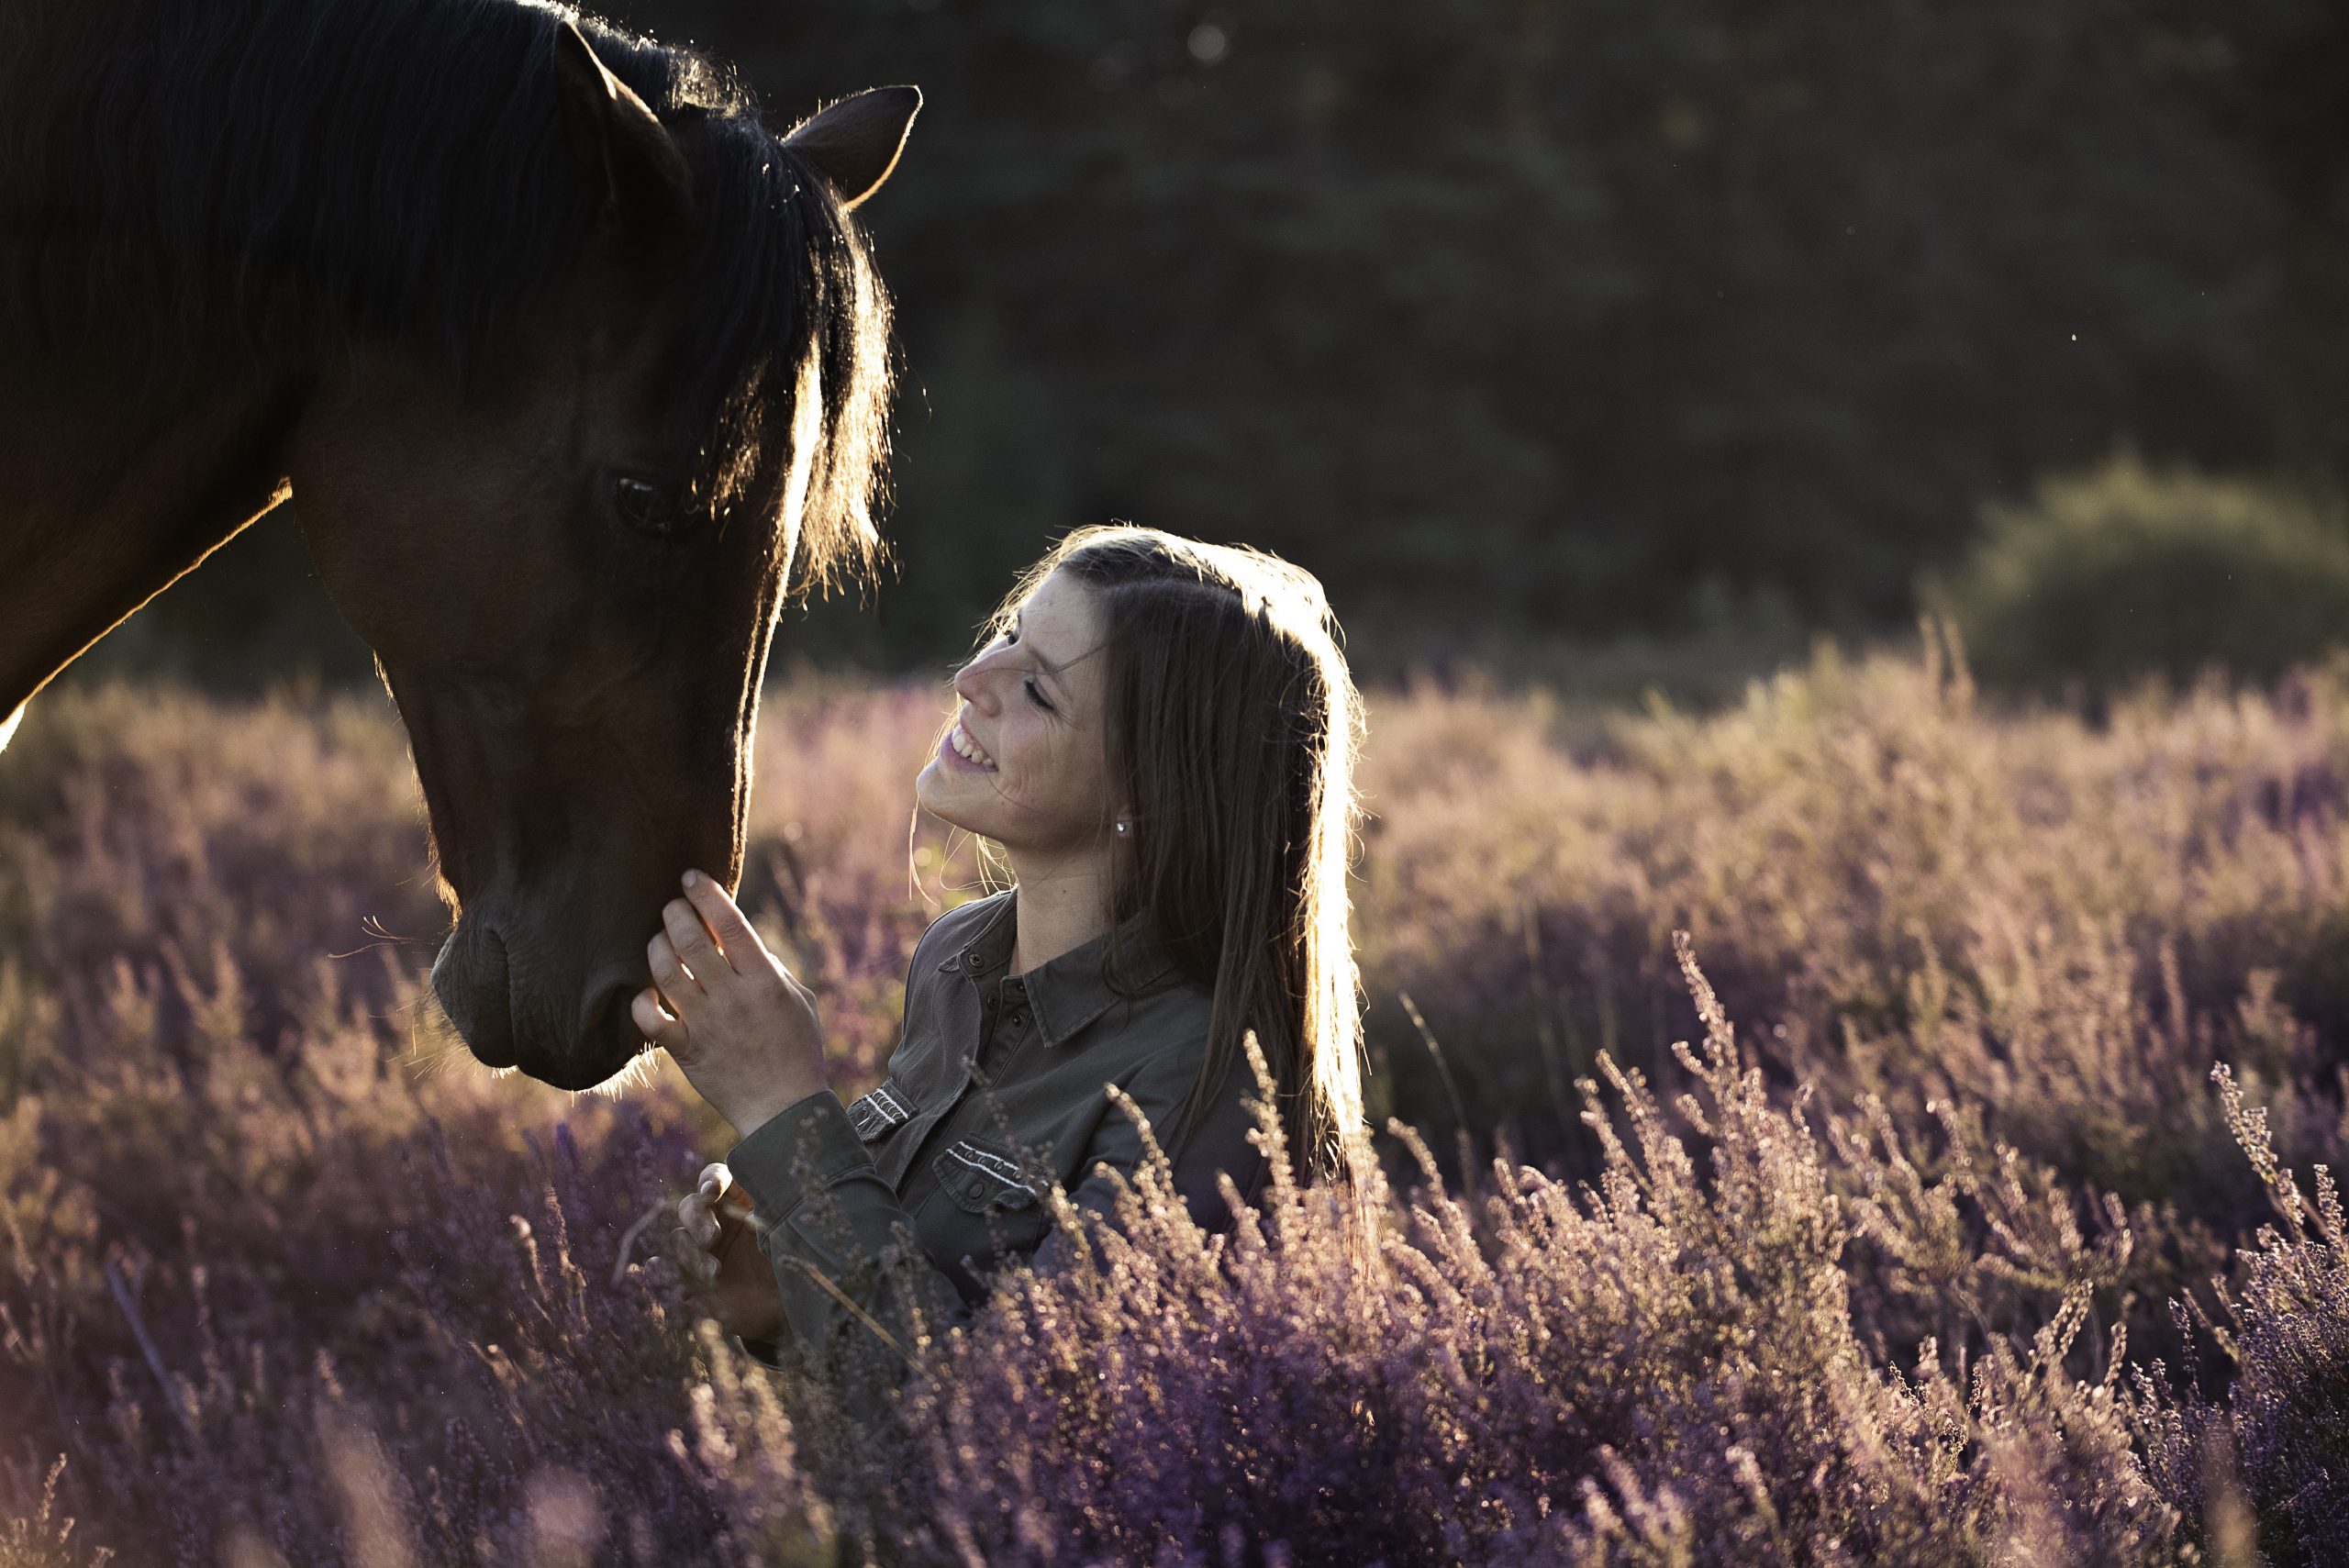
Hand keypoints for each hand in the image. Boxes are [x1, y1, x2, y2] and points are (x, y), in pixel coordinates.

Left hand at [632, 870, 828, 1136]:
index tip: (691, 877)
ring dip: (656, 948)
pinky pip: (650, 1019)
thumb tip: (740, 944)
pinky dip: (641, 1000)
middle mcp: (733, 997)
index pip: (729, 925)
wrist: (784, 1109)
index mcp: (764, 980)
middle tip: (671, 908)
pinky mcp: (686, 1050)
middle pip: (689, 940)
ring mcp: (706, 1024)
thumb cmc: (798, 1050)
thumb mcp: (799, 1000)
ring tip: (659, 942)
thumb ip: (771, 968)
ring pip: (664, 972)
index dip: (707, 894)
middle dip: (674, 915)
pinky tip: (647, 992)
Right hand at [674, 1163, 786, 1344]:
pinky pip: (668, 1273)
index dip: (710, 1180)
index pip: (716, 1178)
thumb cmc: (797, 1262)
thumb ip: (777, 1206)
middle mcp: (718, 1222)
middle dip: (697, 1220)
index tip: (713, 1190)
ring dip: (692, 1255)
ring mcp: (703, 1253)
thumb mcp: (792, 1230)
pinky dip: (658, 1271)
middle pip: (690, 1206)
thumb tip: (764, 1183)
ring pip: (679, 1240)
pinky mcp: (695, 1283)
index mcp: (741, 1202)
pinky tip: (655, 1269)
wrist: (795, 1310)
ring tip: (716, 1275)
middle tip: (714, 1238)